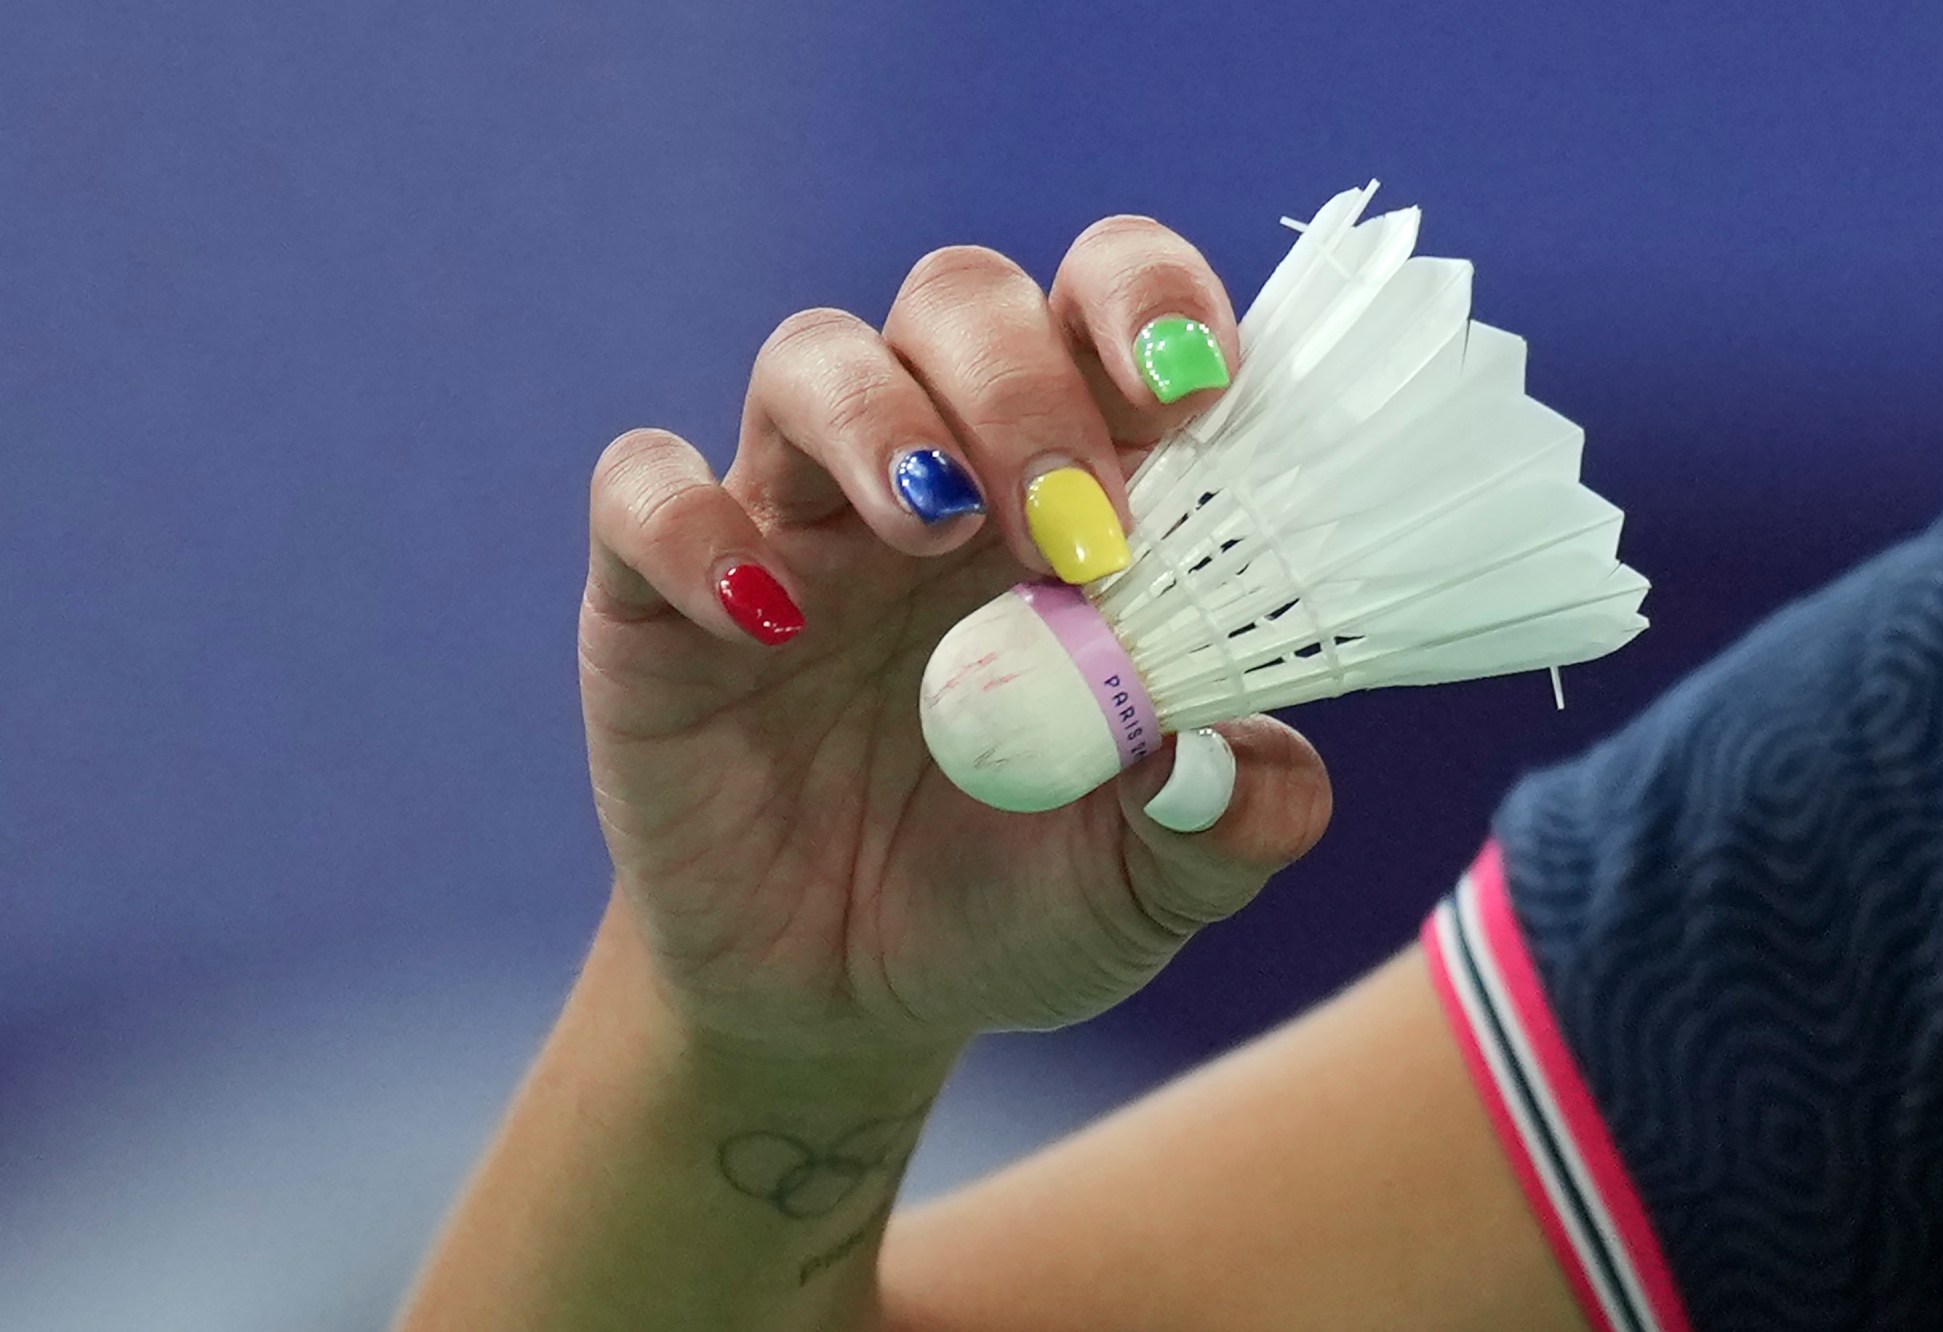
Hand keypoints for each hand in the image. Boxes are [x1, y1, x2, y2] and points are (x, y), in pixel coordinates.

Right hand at [580, 217, 1332, 1056]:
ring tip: (928, 526)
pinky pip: (640, 492)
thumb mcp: (1145, 884)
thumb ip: (1229, 820)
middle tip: (1076, 526)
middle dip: (1025, 382)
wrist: (841, 1007)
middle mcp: (930, 475)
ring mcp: (788, 523)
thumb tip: (1244, 766)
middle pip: (960, 302)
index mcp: (1067, 497)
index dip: (1152, 303)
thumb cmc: (1010, 905)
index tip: (1201, 389)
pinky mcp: (654, 596)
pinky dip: (689, 525)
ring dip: (879, 417)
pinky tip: (758, 621)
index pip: (1105, 312)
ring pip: (811, 359)